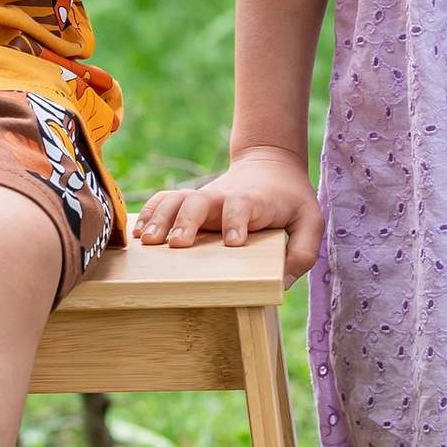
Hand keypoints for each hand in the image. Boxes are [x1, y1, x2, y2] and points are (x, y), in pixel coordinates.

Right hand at [132, 145, 323, 279]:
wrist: (270, 164)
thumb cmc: (291, 199)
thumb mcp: (311, 221)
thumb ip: (304, 251)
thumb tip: (282, 283)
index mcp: (254, 200)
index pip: (242, 206)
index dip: (236, 221)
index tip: (233, 242)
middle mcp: (224, 198)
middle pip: (199, 201)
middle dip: (186, 221)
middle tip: (177, 246)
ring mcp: (204, 199)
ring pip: (176, 199)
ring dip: (160, 218)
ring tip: (145, 243)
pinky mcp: (191, 203)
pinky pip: (165, 201)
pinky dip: (149, 213)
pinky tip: (135, 234)